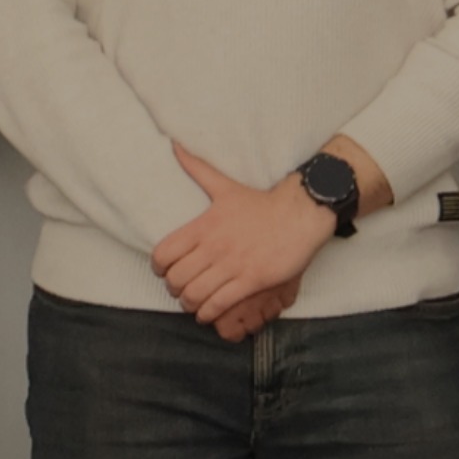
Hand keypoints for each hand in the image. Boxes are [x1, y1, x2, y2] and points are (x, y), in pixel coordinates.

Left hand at [154, 146, 341, 341]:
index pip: (163, 255)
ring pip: (195, 295)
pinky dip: (208, 313)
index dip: (158, 268)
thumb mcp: (224, 185)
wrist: (299, 214)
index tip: (165, 271)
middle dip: (174, 289)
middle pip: (176, 279)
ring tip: (195, 303)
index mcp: (204, 226)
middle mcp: (214, 246)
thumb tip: (175, 145)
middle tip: (181, 289)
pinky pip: (218, 304)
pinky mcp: (251, 280)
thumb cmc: (261, 203)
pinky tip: (209, 312)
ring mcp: (232, 265)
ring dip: (190, 304)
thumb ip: (197, 168)